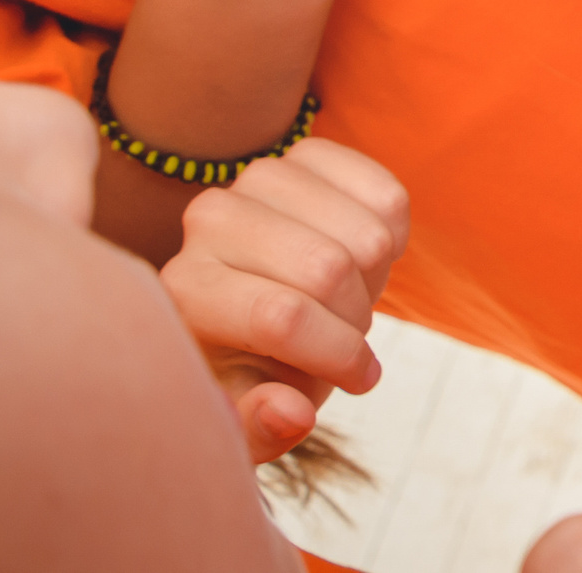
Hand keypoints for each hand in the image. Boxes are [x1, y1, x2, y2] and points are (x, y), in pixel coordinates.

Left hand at [159, 138, 409, 462]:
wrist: (264, 304)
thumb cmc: (252, 369)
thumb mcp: (246, 416)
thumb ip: (258, 428)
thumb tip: (291, 412)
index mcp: (184, 291)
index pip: (280, 314)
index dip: (338, 354)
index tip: (360, 379)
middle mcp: (208, 221)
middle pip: (328, 269)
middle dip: (358, 319)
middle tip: (351, 338)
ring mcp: (258, 178)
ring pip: (365, 233)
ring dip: (377, 279)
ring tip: (350, 298)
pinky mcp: (307, 153)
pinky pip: (387, 194)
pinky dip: (397, 235)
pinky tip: (366, 256)